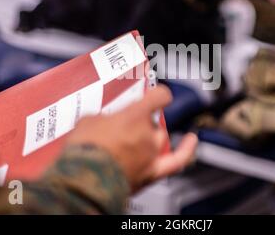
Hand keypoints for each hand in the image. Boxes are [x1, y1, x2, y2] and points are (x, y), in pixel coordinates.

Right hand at [68, 86, 197, 191]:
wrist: (83, 181)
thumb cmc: (84, 151)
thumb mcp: (88, 121)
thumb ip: (104, 117)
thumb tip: (104, 121)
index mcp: (135, 116)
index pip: (159, 96)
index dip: (158, 93)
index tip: (154, 93)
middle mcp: (149, 134)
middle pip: (153, 122)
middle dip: (140, 123)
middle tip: (122, 128)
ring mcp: (152, 154)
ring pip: (159, 138)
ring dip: (148, 138)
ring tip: (130, 142)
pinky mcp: (151, 173)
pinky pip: (177, 160)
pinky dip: (186, 149)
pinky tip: (190, 141)